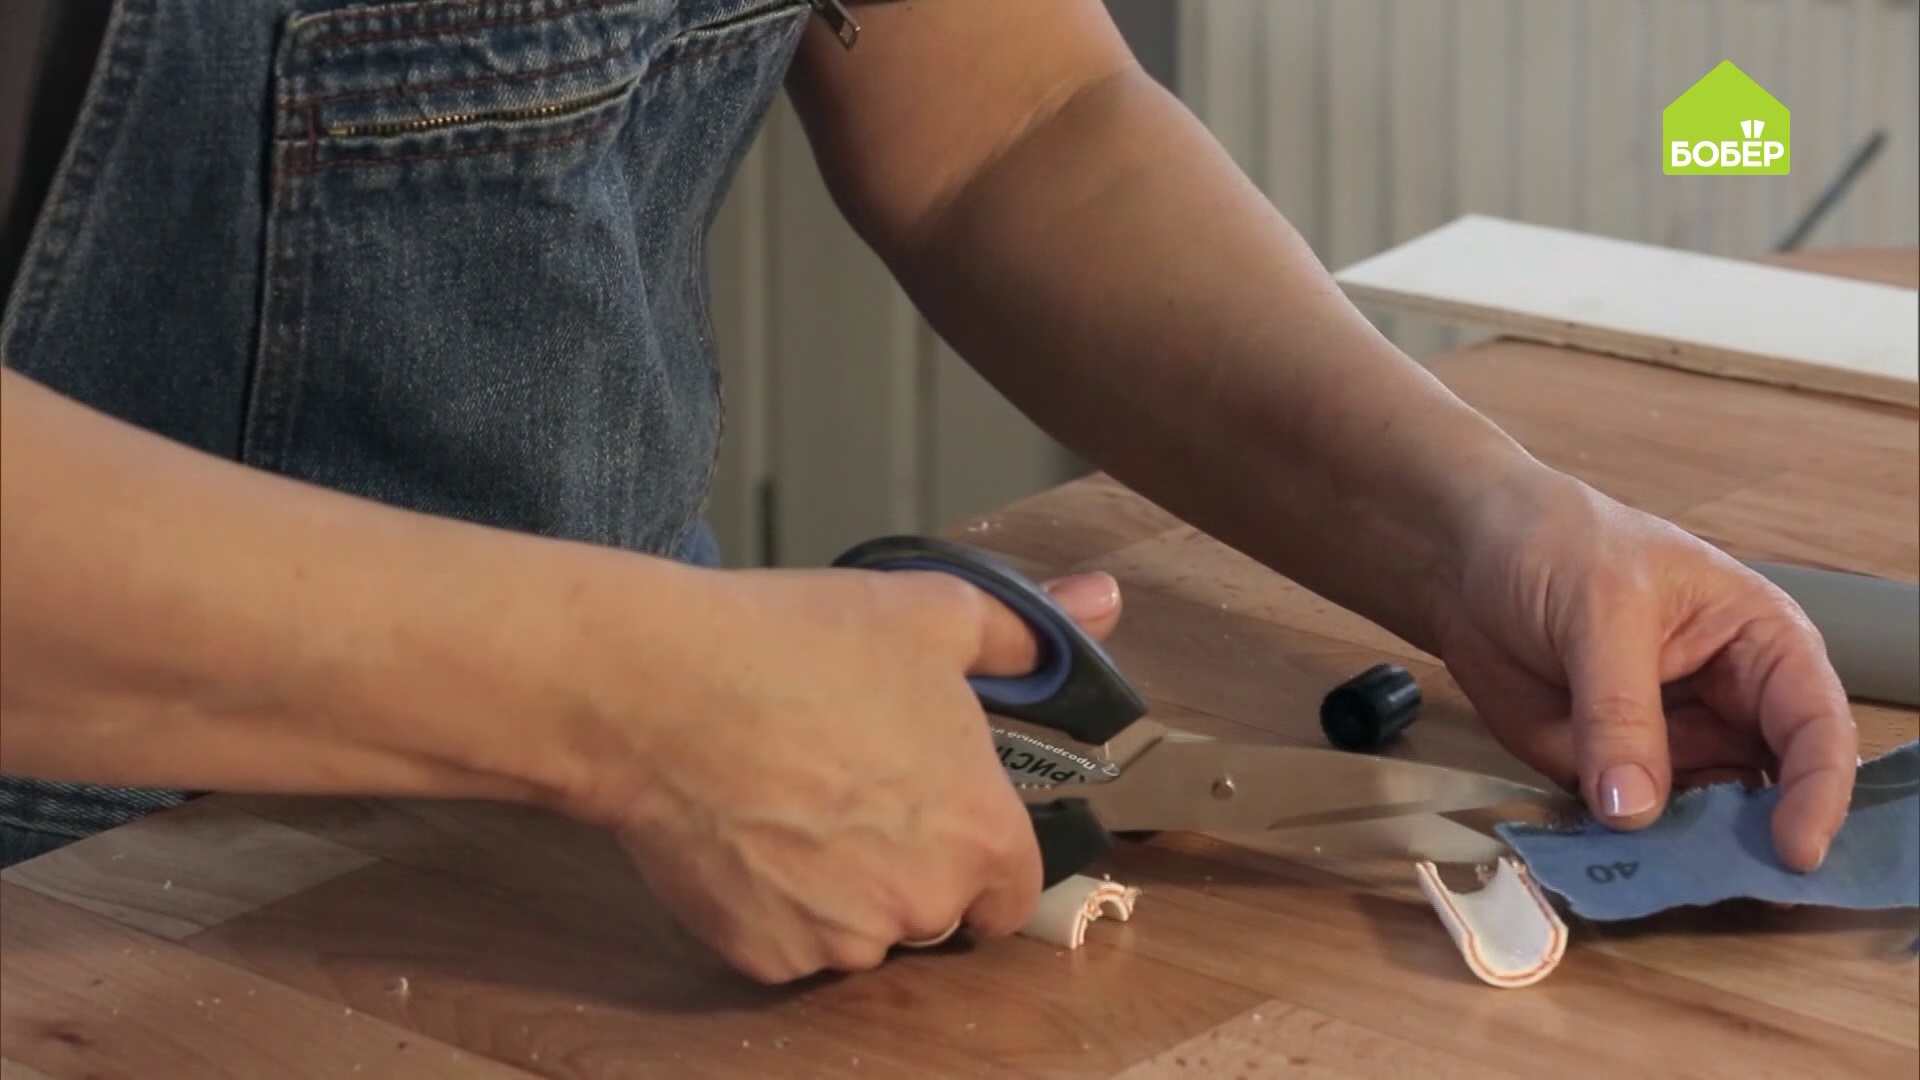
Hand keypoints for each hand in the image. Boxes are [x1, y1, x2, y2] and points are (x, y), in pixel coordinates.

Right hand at [567, 562, 1120, 983]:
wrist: (660, 689)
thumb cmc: (801, 648)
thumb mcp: (933, 614)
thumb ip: (1028, 631)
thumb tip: (1100, 603)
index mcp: (979, 831)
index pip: (1015, 890)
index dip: (984, 855)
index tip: (944, 818)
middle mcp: (921, 902)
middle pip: (936, 908)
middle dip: (908, 864)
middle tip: (853, 788)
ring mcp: (839, 939)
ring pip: (861, 931)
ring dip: (842, 890)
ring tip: (793, 801)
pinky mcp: (763, 955)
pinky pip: (788, 943)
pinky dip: (774, 905)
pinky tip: (748, 831)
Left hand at [1429, 473, 1856, 870]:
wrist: (1461, 557)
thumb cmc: (1554, 547)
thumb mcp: (1599, 610)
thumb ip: (1619, 709)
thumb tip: (1633, 809)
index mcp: (1760, 644)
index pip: (1815, 725)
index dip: (1817, 789)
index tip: (1795, 849)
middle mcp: (1729, 706)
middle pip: (1769, 790)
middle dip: (1757, 843)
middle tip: (1741, 895)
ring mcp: (1668, 745)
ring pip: (1701, 822)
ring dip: (1687, 859)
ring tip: (1670, 891)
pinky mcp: (1607, 772)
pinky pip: (1629, 827)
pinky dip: (1624, 854)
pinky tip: (1612, 875)